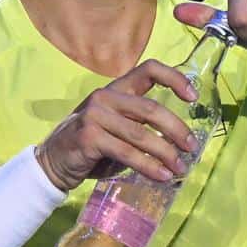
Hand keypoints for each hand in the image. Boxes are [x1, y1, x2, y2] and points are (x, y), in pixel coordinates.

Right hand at [37, 58, 199, 189]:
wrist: (53, 164)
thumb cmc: (92, 148)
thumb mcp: (117, 130)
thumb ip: (142, 128)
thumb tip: (180, 143)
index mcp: (116, 89)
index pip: (149, 70)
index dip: (175, 79)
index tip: (193, 98)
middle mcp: (105, 97)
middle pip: (151, 108)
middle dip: (176, 129)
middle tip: (192, 147)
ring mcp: (95, 116)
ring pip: (141, 134)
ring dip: (165, 153)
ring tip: (180, 168)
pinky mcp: (89, 137)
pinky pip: (127, 152)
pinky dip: (148, 166)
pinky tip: (161, 176)